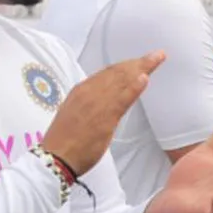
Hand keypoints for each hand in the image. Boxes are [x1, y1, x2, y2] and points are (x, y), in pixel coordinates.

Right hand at [42, 52, 165, 176]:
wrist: (55, 158)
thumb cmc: (65, 141)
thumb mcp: (76, 115)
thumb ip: (91, 105)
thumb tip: (104, 102)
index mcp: (81, 91)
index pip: (107, 73)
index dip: (125, 66)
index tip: (139, 61)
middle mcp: (88, 92)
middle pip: (118, 73)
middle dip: (138, 62)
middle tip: (157, 55)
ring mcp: (97, 103)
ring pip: (122, 81)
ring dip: (142, 68)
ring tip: (157, 58)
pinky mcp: (104, 117)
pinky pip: (122, 99)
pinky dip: (134, 87)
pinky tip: (145, 77)